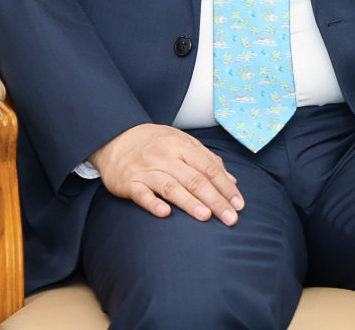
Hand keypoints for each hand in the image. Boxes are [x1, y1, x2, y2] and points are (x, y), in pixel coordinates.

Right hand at [88, 123, 243, 222]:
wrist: (115, 137)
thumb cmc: (154, 142)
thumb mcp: (182, 142)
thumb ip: (207, 159)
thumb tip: (231, 180)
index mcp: (182, 145)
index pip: (210, 168)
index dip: (226, 186)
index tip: (239, 204)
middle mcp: (166, 156)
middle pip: (195, 179)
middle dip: (215, 200)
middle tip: (231, 218)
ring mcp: (147, 170)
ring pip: (172, 187)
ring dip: (189, 202)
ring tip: (206, 216)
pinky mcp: (129, 183)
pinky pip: (142, 194)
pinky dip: (153, 204)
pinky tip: (165, 213)